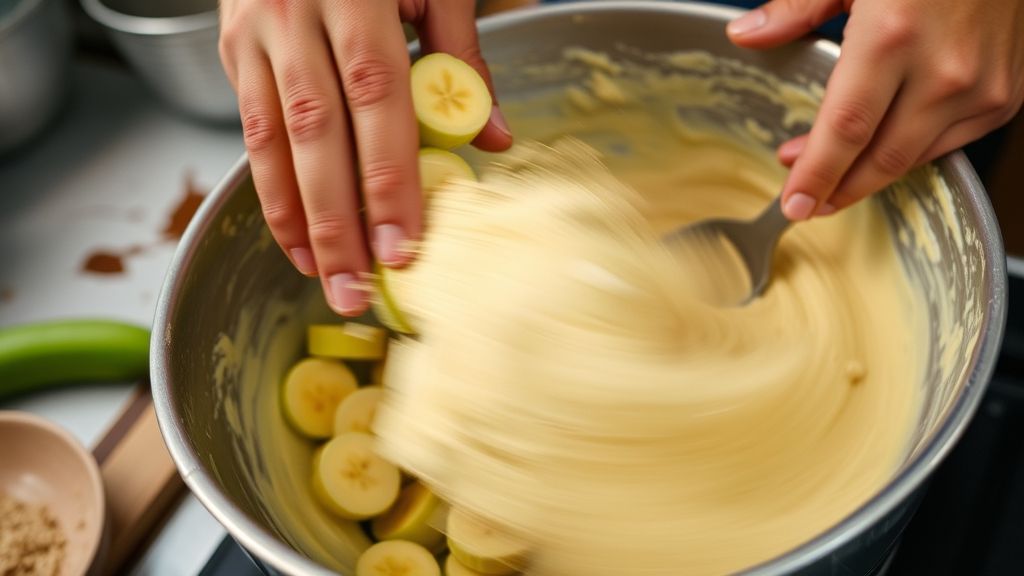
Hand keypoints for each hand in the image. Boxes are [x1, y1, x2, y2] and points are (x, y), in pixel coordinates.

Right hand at [218, 0, 512, 315]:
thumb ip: (461, 55)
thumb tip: (493, 138)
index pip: (376, 100)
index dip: (389, 178)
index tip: (404, 245)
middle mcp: (293, 12)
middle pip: (317, 133)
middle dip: (339, 220)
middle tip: (360, 290)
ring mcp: (253, 30)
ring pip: (273, 141)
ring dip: (299, 220)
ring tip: (327, 280)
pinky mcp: (232, 46)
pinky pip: (250, 130)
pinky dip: (271, 191)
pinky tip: (296, 238)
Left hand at [727, 0, 1023, 219]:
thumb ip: (796, 7)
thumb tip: (745, 35)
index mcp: (891, 37)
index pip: (843, 131)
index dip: (815, 176)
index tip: (791, 205)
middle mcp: (942, 70)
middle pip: (879, 159)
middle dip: (836, 189)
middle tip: (804, 200)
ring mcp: (981, 86)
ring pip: (913, 158)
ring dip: (867, 175)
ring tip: (831, 174)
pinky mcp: (1006, 94)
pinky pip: (948, 143)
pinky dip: (909, 153)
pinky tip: (880, 148)